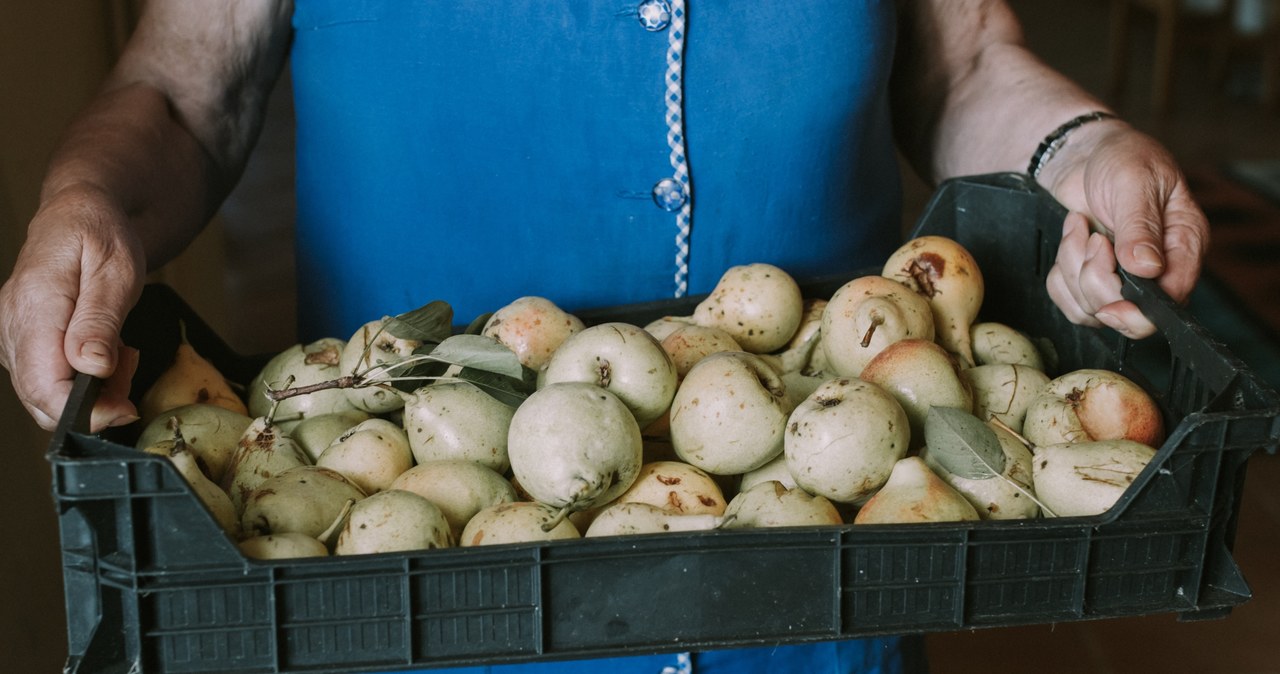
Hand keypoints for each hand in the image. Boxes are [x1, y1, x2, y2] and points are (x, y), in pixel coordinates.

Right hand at [0, 186, 145, 430]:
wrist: (80, 214)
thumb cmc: (100, 235)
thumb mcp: (116, 271)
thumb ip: (100, 321)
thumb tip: (91, 368)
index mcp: (34, 306)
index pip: (43, 384)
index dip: (82, 411)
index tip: (124, 410)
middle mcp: (13, 325)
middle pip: (41, 398)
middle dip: (94, 403)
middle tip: (130, 367)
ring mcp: (14, 335)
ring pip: (46, 394)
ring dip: (93, 389)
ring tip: (123, 351)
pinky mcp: (23, 342)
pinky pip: (49, 379)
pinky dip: (84, 378)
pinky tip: (106, 353)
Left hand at [1041, 121, 1208, 338]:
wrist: (1082, 153)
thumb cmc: (1121, 157)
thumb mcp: (1135, 181)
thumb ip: (1140, 226)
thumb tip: (1148, 267)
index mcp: (1185, 242)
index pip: (1173, 298)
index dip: (1140, 310)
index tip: (1112, 300)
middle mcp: (1158, 266)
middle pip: (1126, 311)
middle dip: (1096, 278)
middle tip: (1094, 239)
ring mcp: (1123, 276)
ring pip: (1091, 308)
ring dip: (1073, 268)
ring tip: (1081, 228)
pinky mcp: (1092, 278)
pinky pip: (1069, 301)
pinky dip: (1059, 274)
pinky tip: (1071, 238)